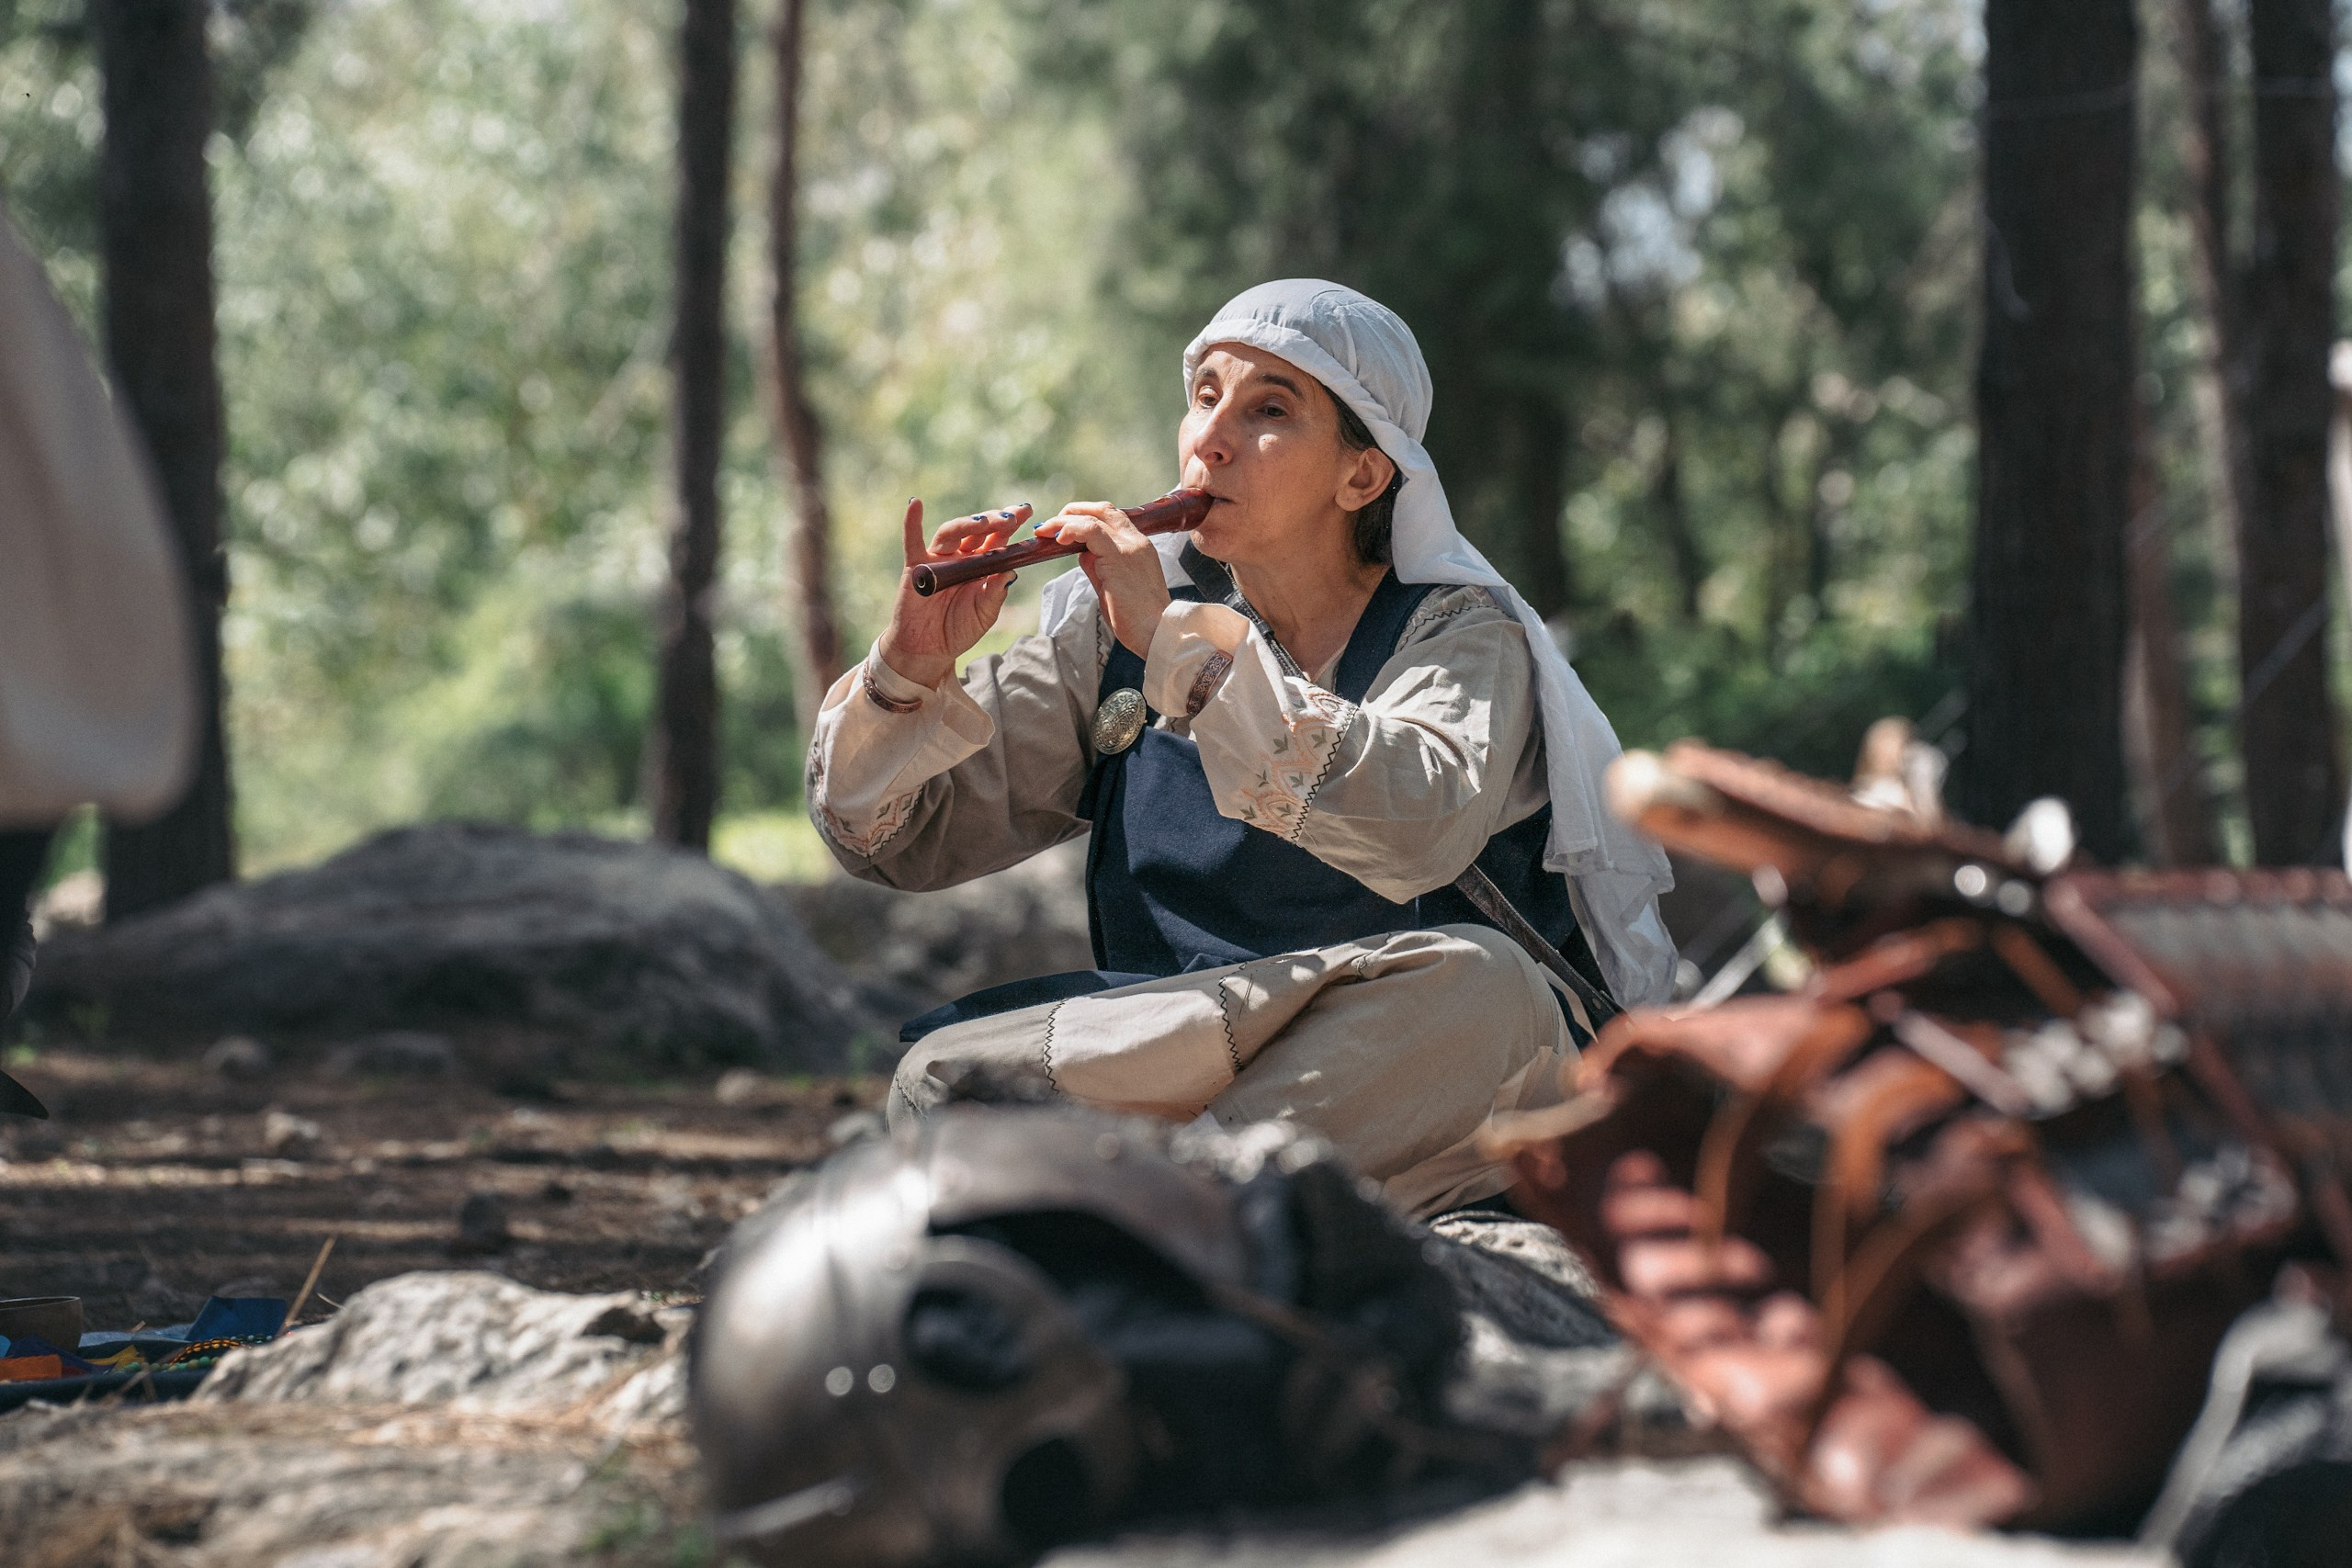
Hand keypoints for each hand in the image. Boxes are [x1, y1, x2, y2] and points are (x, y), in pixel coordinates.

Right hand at [875, 498, 1031, 688]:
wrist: (929, 650)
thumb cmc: (959, 630)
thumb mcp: (984, 613)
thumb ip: (995, 593)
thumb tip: (1011, 571)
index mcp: (981, 565)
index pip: (997, 539)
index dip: (1010, 525)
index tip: (1026, 511)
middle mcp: (960, 557)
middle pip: (977, 531)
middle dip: (995, 520)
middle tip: (1011, 516)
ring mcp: (938, 559)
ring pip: (952, 533)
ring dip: (967, 524)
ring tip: (983, 521)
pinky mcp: (915, 566)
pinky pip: (912, 541)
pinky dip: (911, 523)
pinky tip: (915, 504)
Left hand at [1035, 502, 1170, 657]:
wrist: (1157, 631)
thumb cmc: (1137, 617)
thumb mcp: (1113, 585)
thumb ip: (1098, 565)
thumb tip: (1082, 553)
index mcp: (1137, 546)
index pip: (1111, 517)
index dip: (1085, 515)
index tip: (1063, 526)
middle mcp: (1135, 540)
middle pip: (1103, 509)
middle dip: (1072, 511)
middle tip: (1049, 524)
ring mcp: (1128, 546)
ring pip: (1093, 518)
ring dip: (1064, 521)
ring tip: (1044, 530)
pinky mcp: (1118, 556)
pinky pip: (1090, 531)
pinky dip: (1071, 530)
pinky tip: (1058, 538)